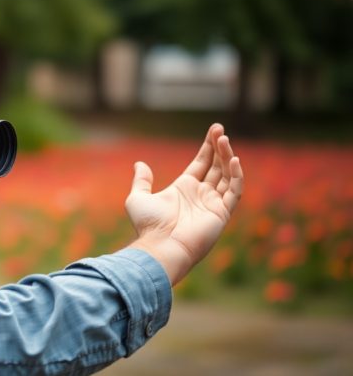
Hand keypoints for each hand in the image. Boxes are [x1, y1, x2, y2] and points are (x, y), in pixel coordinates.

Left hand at [125, 124, 242, 284]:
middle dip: (219, 148)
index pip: (202, 163)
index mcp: (184, 188)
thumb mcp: (138, 198)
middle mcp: (200, 194)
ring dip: (228, 157)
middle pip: (216, 166)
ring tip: (224, 140)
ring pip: (226, 175)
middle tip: (220, 130)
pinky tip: (234, 161)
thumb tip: (139, 164)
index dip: (208, 147)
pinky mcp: (222, 213)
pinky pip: (234, 192)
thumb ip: (142, 181)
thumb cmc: (149, 225)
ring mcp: (212, 204)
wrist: (160, 245)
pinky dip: (237, 177)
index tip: (214, 130)